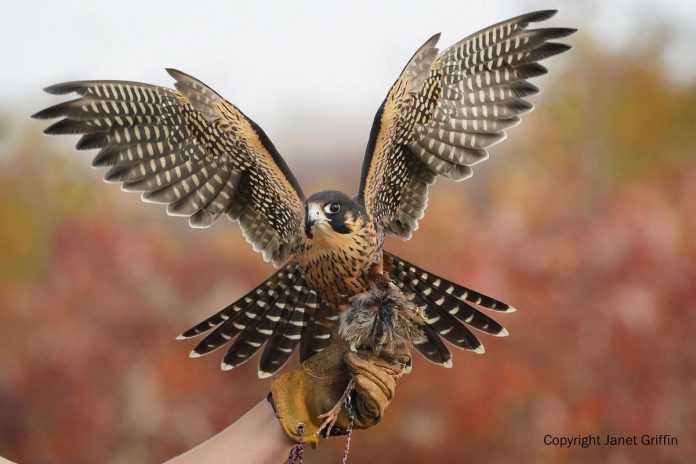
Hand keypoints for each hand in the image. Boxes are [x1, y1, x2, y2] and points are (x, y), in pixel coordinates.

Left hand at [270, 343, 409, 446]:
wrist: (304, 389)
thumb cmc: (323, 368)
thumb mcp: (345, 349)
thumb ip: (364, 341)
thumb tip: (380, 329)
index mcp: (377, 368)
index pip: (397, 361)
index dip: (393, 352)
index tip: (383, 342)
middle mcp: (379, 384)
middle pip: (391, 375)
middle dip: (372, 365)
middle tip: (351, 358)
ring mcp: (376, 401)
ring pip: (387, 389)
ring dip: (370, 376)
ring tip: (351, 370)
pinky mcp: (369, 417)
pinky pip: (378, 405)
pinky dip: (370, 391)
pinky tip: (358, 381)